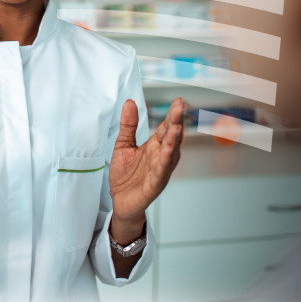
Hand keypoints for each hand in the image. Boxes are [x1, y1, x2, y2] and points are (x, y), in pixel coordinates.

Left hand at [109, 98, 185, 224]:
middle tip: (180, 107)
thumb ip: (128, 125)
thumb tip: (130, 102)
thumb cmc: (125, 174)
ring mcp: (159, 170)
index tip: (178, 101)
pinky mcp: (154, 185)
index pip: (165, 127)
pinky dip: (165, 162)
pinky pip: (161, 172)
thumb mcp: (123, 145)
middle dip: (176, 122)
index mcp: (154, 146)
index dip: (172, 115)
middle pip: (171, 137)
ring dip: (174, 141)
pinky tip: (168, 151)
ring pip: (170, 154)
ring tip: (177, 127)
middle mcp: (160, 156)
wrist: (119, 200)